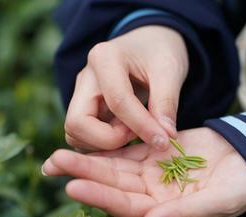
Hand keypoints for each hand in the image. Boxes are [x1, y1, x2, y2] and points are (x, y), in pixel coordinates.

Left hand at [42, 128, 245, 216]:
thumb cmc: (239, 188)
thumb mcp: (215, 201)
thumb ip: (182, 214)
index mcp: (163, 209)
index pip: (125, 205)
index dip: (100, 195)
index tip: (72, 184)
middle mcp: (153, 192)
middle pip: (113, 183)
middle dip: (84, 173)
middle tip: (54, 162)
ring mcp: (154, 170)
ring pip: (116, 164)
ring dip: (90, 157)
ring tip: (60, 152)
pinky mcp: (159, 149)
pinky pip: (130, 146)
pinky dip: (111, 142)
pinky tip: (90, 135)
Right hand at [64, 25, 188, 150]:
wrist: (150, 44)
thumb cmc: (160, 52)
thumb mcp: (170, 71)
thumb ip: (166, 103)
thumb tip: (165, 137)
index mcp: (104, 58)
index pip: (117, 102)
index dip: (141, 126)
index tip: (163, 141)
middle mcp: (85, 77)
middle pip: (77, 123)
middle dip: (109, 140)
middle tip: (138, 135)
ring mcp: (81, 94)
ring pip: (75, 134)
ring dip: (105, 144)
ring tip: (134, 132)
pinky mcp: (85, 109)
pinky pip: (84, 136)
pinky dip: (104, 144)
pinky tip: (127, 134)